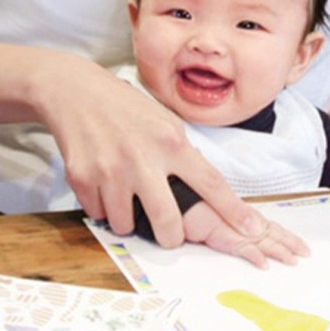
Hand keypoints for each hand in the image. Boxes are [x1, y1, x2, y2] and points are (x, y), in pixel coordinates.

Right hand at [0, 34, 275, 245]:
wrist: (76, 93)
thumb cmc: (127, 108)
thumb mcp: (165, 122)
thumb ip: (182, 154)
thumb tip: (202, 187)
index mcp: (172, 143)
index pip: (211, 183)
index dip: (233, 211)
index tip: (253, 231)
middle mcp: (144, 160)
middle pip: (168, 222)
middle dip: (172, 237)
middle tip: (170, 234)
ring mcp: (112, 172)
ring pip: (128, 225)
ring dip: (131, 219)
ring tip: (128, 196)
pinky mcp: (83, 179)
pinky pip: (100, 214)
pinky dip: (105, 208)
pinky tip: (104, 184)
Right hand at [183, 201, 309, 268]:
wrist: (170, 196)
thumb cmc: (186, 202)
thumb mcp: (210, 215)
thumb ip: (224, 220)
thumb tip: (239, 227)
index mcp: (238, 214)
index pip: (267, 226)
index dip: (286, 235)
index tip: (301, 244)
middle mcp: (237, 218)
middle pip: (268, 231)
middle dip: (288, 242)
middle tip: (306, 253)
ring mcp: (228, 225)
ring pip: (259, 239)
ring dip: (276, 250)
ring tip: (292, 260)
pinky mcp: (216, 232)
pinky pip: (237, 246)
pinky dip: (252, 255)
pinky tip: (263, 264)